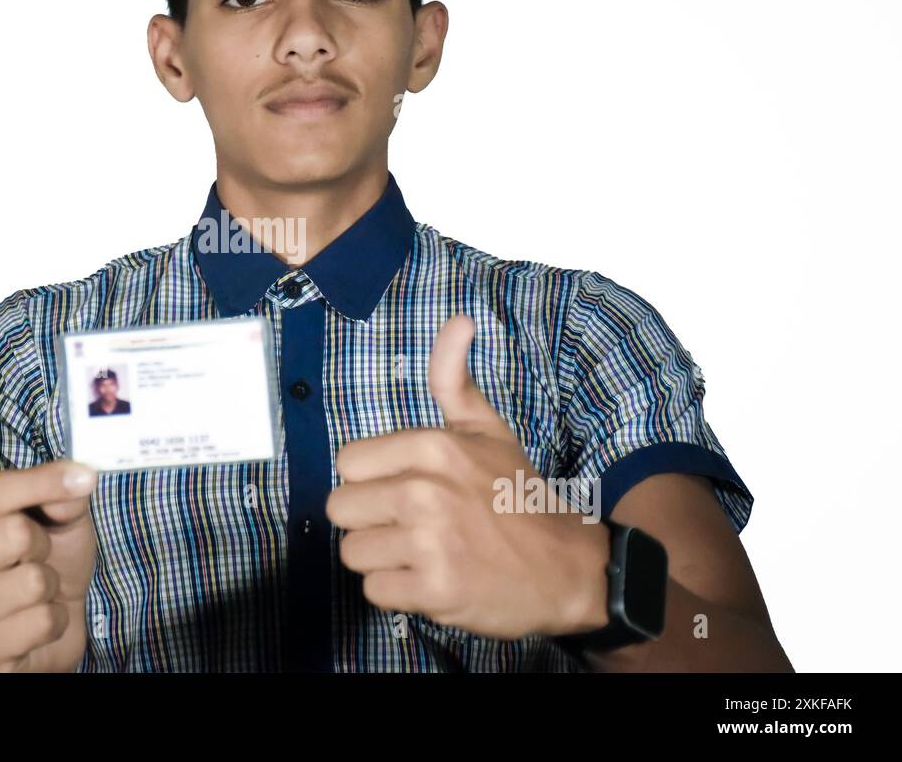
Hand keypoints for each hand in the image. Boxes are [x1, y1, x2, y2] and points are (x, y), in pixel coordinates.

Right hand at [0, 460, 98, 671]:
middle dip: (42, 544)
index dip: (45, 481)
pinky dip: (54, 620)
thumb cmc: (35, 563)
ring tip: (32, 592)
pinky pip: (42, 622)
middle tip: (33, 556)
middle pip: (16, 533)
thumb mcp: (53, 518)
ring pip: (33, 582)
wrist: (31, 629)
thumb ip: (59, 494)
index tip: (83, 478)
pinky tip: (33, 621)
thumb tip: (76, 480)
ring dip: (49, 586)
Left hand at [325, 315, 607, 638]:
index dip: (370, 480)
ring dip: (383, 559)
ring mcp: (428, 543)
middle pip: (340, 508)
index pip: (347, 462)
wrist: (571, 568)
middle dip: (371, 520)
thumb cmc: (519, 495)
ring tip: (424, 553)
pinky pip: (375, 591)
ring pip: (353, 552)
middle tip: (412, 526)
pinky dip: (399, 593)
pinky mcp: (434, 590)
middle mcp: (424, 491)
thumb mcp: (489, 430)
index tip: (404, 488)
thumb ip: (455, 379)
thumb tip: (459, 318)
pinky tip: (433, 580)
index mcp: (432, 447)